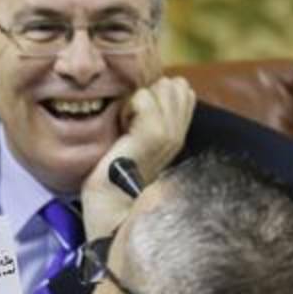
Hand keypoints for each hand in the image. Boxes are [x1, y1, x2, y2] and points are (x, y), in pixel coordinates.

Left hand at [81, 77, 195, 238]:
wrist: (110, 208)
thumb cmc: (112, 178)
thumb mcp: (134, 143)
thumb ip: (146, 119)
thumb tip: (146, 91)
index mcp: (177, 135)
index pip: (182, 90)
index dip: (155, 93)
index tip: (134, 119)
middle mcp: (179, 134)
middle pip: (174, 84)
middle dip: (148, 93)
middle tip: (129, 121)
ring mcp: (171, 134)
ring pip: (162, 87)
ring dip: (137, 99)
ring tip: (125, 125)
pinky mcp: (155, 135)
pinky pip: (144, 97)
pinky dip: (128, 106)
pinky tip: (121, 129)